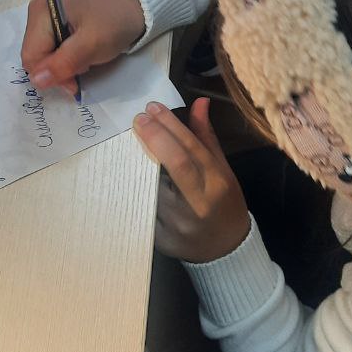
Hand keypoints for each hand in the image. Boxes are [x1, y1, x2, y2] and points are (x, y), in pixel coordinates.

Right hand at [21, 0, 145, 94]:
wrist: (128, 15)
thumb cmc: (113, 25)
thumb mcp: (92, 44)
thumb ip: (64, 62)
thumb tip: (37, 81)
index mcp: (41, 12)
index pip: (31, 56)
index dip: (50, 74)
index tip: (74, 80)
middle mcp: (36, 16)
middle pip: (33, 59)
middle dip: (56, 71)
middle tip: (82, 67)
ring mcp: (42, 24)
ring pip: (40, 61)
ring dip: (61, 69)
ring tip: (83, 59)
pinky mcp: (49, 31)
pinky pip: (48, 57)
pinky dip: (62, 64)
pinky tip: (78, 57)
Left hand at [133, 98, 249, 262]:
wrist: (225, 249)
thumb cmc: (224, 202)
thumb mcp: (222, 169)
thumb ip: (206, 137)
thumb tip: (199, 102)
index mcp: (218, 183)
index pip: (192, 149)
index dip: (171, 126)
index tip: (153, 108)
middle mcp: (200, 203)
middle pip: (175, 165)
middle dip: (154, 138)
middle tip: (139, 119)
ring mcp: (180, 223)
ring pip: (153, 187)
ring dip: (138, 163)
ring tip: (129, 143)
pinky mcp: (161, 238)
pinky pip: (143, 208)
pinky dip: (135, 189)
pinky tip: (126, 174)